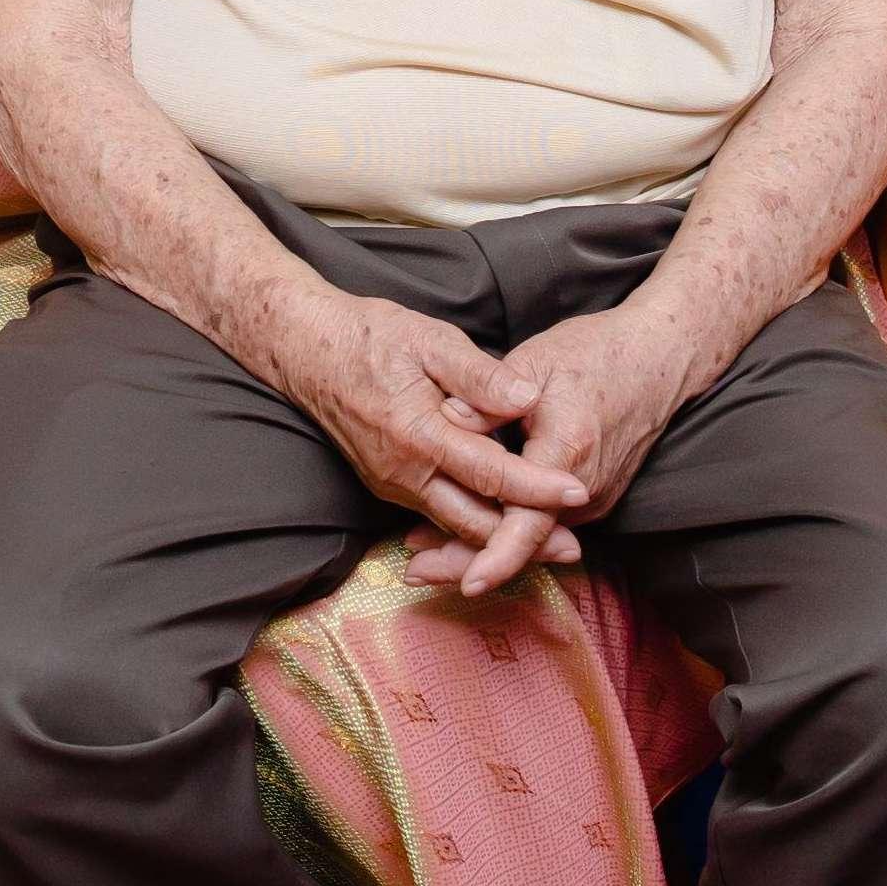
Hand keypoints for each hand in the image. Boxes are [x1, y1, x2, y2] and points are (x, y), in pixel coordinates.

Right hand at [264, 292, 588, 588]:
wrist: (307, 350)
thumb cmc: (371, 337)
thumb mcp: (430, 340)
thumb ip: (480, 374)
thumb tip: (528, 398)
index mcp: (420, 437)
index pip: (492, 474)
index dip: (538, 488)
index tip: (579, 492)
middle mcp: (405, 474)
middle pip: (475, 524)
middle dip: (526, 541)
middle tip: (574, 549)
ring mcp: (393, 485)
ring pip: (455, 526)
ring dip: (500, 539)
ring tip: (547, 544)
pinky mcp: (388, 484)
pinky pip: (437, 515)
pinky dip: (471, 527)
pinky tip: (498, 524)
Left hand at [404, 302, 696, 596]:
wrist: (658, 360)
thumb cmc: (594, 353)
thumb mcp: (533, 362)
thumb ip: (486, 398)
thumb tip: (442, 420)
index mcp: (567, 450)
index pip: (530, 523)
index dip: (497, 557)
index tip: (466, 584)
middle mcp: (585, 488)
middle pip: (524, 543)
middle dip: (470, 562)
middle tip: (416, 570)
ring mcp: (594, 497)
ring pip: (533, 538)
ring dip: (484, 547)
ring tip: (426, 555)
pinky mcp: (594, 496)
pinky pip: (545, 524)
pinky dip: (508, 532)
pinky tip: (469, 526)